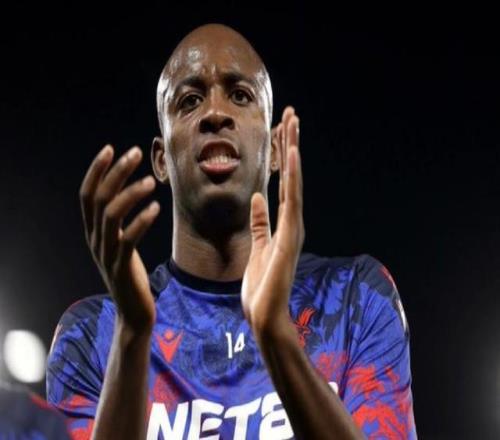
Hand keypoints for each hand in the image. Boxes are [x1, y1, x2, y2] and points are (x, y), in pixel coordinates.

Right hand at [79, 145, 159, 332]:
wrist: (133, 312)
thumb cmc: (130, 274)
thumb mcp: (119, 245)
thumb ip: (119, 223)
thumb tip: (127, 193)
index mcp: (93, 232)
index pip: (87, 195)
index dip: (96, 170)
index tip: (111, 149)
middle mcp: (95, 240)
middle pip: (99, 198)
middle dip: (116, 172)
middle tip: (135, 153)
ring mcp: (107, 253)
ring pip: (111, 214)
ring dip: (130, 193)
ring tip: (151, 181)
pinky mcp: (122, 266)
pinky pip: (129, 239)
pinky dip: (141, 221)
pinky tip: (156, 208)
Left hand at [241, 106, 303, 336]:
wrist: (265, 315)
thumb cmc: (262, 286)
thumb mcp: (258, 247)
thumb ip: (260, 223)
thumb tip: (258, 197)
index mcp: (283, 223)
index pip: (283, 183)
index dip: (282, 157)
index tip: (281, 131)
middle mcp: (292, 221)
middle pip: (291, 176)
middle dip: (290, 144)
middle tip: (291, 114)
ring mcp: (293, 228)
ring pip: (294, 182)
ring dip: (292, 151)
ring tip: (292, 122)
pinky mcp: (290, 237)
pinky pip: (291, 201)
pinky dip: (292, 176)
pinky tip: (291, 153)